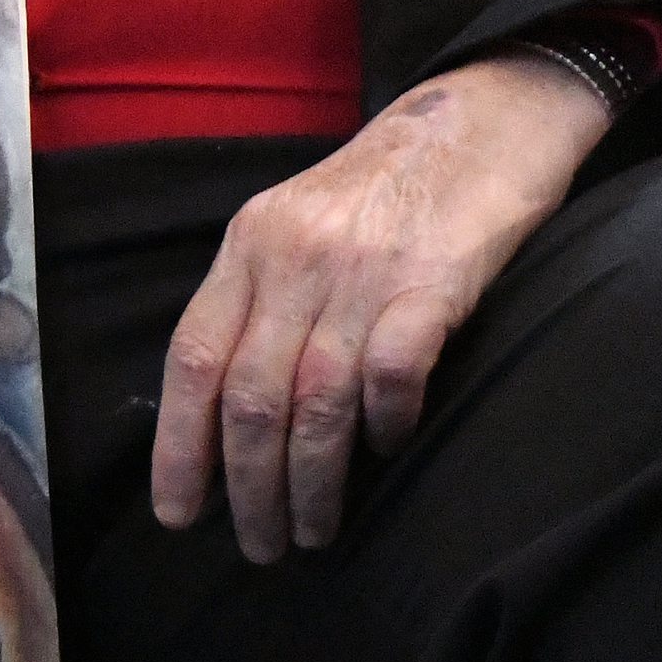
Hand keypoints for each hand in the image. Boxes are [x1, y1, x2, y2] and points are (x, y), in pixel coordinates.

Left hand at [151, 55, 608, 562]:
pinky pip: (391, 374)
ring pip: (313, 402)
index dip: (179, 447)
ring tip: (313, 530)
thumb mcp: (298, 221)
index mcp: (250, 244)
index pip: (193, 358)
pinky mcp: (432, 281)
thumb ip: (261, 297)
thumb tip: (228, 409)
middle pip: (250, 397)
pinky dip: (384, 426)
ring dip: (309, 483)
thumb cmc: (389, 185)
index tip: (180, 513)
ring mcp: (363, 268)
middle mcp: (295, 256)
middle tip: (259, 546)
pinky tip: (389, 450)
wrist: (482, 115)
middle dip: (247, 488)